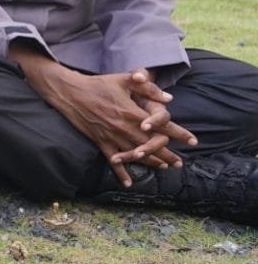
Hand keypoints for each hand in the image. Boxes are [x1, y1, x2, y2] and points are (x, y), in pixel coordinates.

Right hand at [17, 55, 193, 185]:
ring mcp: (112, 137)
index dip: (179, 134)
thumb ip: (147, 87)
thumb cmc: (98, 84)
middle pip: (152, 145)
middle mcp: (125, 128)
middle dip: (168, 154)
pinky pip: (113, 161)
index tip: (193, 141)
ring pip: (136, 154)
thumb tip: (169, 98)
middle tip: (180, 163)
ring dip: (151, 162)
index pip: (162, 126)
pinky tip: (128, 183)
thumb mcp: (124, 80)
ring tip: (163, 168)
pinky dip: (121, 172)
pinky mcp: (101, 142)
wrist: (70, 93)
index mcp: (133, 113)